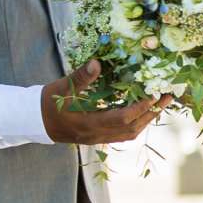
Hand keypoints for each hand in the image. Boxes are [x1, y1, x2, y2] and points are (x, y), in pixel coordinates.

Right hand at [43, 62, 162, 145]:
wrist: (35, 122)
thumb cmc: (48, 103)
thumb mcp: (62, 87)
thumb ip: (80, 77)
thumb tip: (97, 63)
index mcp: (88, 124)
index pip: (122, 118)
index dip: (140, 108)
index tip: (154, 94)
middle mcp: (96, 135)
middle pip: (132, 129)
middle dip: (151, 113)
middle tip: (168, 97)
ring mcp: (98, 138)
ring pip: (129, 134)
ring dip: (146, 120)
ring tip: (160, 104)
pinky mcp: (98, 138)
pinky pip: (123, 134)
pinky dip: (136, 123)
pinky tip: (142, 111)